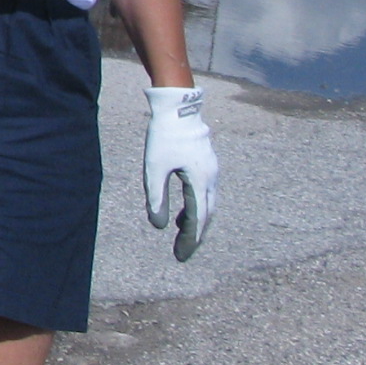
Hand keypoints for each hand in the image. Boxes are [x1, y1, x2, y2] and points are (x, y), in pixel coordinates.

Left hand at [145, 84, 218, 254]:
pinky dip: (195, 208)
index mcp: (200, 182)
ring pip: (207, 205)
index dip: (189, 240)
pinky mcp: (206, 165)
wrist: (178, 108)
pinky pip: (204, 194)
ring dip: (196, 223)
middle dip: (195, 236)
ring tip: (181, 237)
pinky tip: (181, 214)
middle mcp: (211, 179)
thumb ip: (156, 198)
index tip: (181, 256)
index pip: (197, 219)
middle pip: (207, 216)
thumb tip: (158, 226)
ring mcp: (211, 172)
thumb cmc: (164, 137)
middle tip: (182, 253)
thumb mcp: (154, 168)